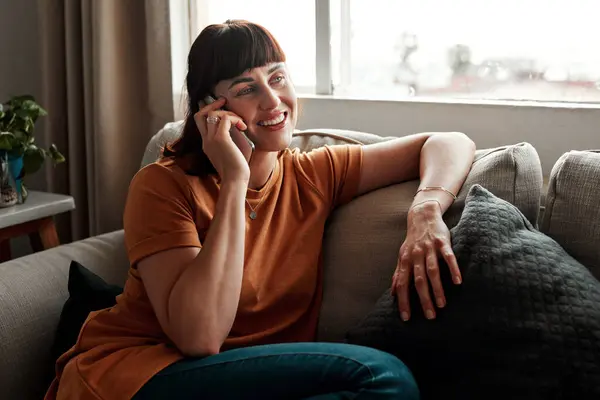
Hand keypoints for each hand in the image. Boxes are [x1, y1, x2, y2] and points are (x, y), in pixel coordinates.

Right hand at [194, 97, 252, 182]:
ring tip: (240, 123)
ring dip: (229, 113)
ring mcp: (211, 140)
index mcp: (207, 143)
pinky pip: (225, 119)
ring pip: (212, 114)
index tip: (221, 105)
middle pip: (200, 114)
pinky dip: (235, 119)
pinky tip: (243, 127)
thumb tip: (236, 123)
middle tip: (225, 101)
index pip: (200, 121)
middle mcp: (206, 140)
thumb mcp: (232, 149)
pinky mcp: (220, 139)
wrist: (236, 180)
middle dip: (212, 105)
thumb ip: (230, 135)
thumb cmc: (237, 168)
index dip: (207, 109)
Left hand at [391, 201, 461, 320]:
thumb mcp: (402, 255)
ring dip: (437, 289)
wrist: (422, 215)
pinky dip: (453, 268)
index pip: (402, 284)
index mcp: (405, 260)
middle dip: (423, 299)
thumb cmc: (413, 240)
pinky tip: (457, 282)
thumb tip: (393, 292)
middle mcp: (416, 255)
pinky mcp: (442, 242)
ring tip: (442, 305)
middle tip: (430, 316)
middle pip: (418, 281)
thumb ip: (398, 273)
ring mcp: (429, 248)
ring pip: (432, 271)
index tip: (406, 318)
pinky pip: (448, 257)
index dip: (403, 301)